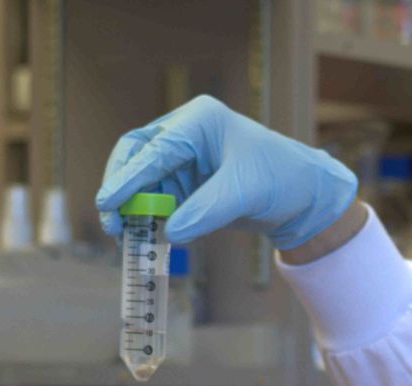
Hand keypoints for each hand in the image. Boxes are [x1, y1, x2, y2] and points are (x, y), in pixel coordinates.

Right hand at [94, 95, 357, 247]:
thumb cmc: (280, 179)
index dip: (127, 178)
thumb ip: (205, 212)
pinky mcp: (187, 184)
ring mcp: (184, 160)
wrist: (304, 196)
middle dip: (121, 191)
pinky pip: (158, 201)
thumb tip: (170, 233)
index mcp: (198, 121)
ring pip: (143, 183)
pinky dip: (150, 220)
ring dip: (133, 210)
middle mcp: (184, 134)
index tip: (108, 203)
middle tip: (113, 225)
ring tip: (126, 239)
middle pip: (136, 159)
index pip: (153, 149)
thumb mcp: (243, 194)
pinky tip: (145, 239)